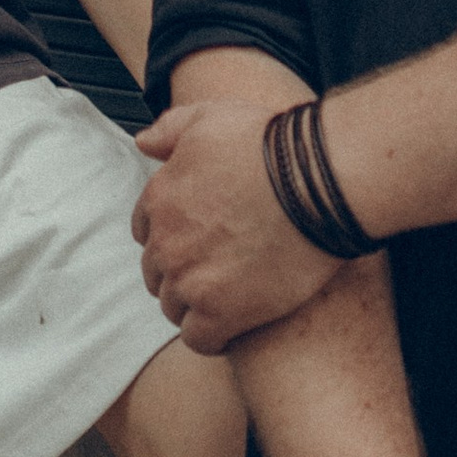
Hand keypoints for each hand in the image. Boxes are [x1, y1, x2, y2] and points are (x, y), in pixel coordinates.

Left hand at [133, 99, 341, 349]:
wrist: (315, 182)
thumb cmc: (268, 143)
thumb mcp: (209, 117)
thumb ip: (170, 130)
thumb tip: (141, 144)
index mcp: (160, 198)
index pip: (146, 232)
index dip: (171, 238)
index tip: (198, 243)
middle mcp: (166, 242)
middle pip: (157, 273)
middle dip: (181, 273)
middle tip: (217, 274)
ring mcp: (191, 279)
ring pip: (174, 307)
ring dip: (194, 307)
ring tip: (228, 302)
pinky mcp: (221, 312)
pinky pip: (199, 339)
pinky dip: (212, 338)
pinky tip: (235, 330)